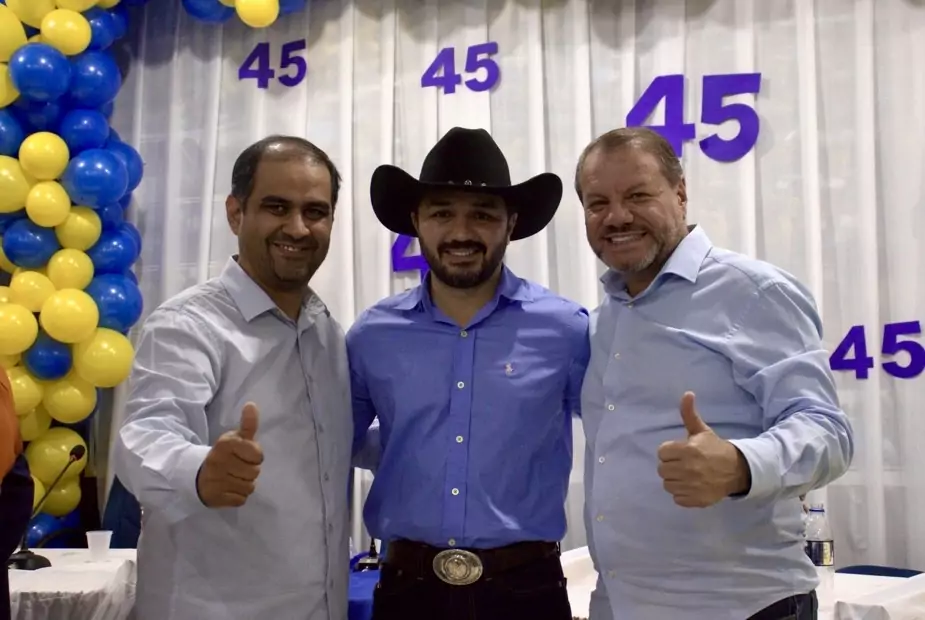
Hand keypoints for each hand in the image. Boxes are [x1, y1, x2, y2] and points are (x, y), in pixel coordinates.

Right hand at [196, 403, 263, 507]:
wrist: (198, 475)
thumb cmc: (224, 455)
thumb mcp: (235, 438)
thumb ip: (248, 424)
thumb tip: (251, 404)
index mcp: (226, 444)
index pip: (258, 455)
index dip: (255, 456)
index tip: (245, 455)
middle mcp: (219, 462)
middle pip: (255, 473)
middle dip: (250, 470)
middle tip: (237, 467)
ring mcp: (216, 481)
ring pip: (249, 487)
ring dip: (245, 483)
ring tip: (233, 477)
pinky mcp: (216, 498)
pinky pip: (241, 499)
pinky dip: (238, 495)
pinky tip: (228, 488)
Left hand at [656, 392, 749, 507]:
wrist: (737, 470)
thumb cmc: (715, 449)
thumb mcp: (701, 430)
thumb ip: (689, 414)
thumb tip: (687, 393)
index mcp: (688, 450)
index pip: (662, 452)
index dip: (669, 451)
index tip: (680, 452)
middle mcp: (688, 469)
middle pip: (662, 469)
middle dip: (671, 465)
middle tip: (684, 464)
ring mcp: (691, 486)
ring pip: (667, 484)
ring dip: (675, 480)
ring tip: (687, 475)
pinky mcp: (695, 500)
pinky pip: (677, 498)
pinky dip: (682, 494)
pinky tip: (692, 486)